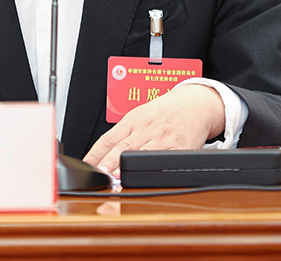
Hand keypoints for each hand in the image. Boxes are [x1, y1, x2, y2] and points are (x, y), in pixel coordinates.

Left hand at [82, 84, 225, 176]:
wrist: (193, 103)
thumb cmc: (164, 111)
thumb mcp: (139, 116)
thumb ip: (123, 135)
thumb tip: (101, 155)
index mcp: (132, 121)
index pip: (108, 139)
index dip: (95, 153)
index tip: (86, 166)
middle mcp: (145, 129)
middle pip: (122, 147)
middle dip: (109, 162)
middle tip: (99, 173)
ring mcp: (162, 138)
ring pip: (141, 154)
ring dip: (128, 167)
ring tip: (117, 178)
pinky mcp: (179, 146)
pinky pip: (167, 158)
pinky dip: (156, 168)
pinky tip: (149, 176)